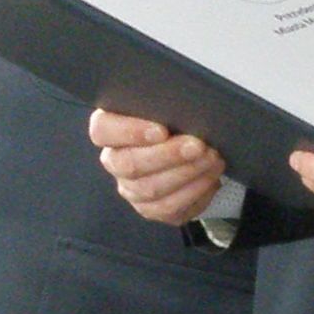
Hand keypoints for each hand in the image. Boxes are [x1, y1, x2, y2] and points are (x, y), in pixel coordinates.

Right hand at [92, 109, 229, 225]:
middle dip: (169, 155)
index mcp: (111, 130)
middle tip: (198, 145)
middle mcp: (115, 161)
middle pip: (129, 164)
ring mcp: (131, 189)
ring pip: (151, 189)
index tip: (161, 130)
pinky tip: (210, 176)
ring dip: (187, 173)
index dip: (129, 131)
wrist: (192, 147)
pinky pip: (169, 208)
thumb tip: (184, 106)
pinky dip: (195, 191)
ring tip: (212, 159)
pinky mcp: (151, 209)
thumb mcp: (168, 107)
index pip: (102, 130)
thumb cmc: (176, 121)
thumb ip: (166, 105)